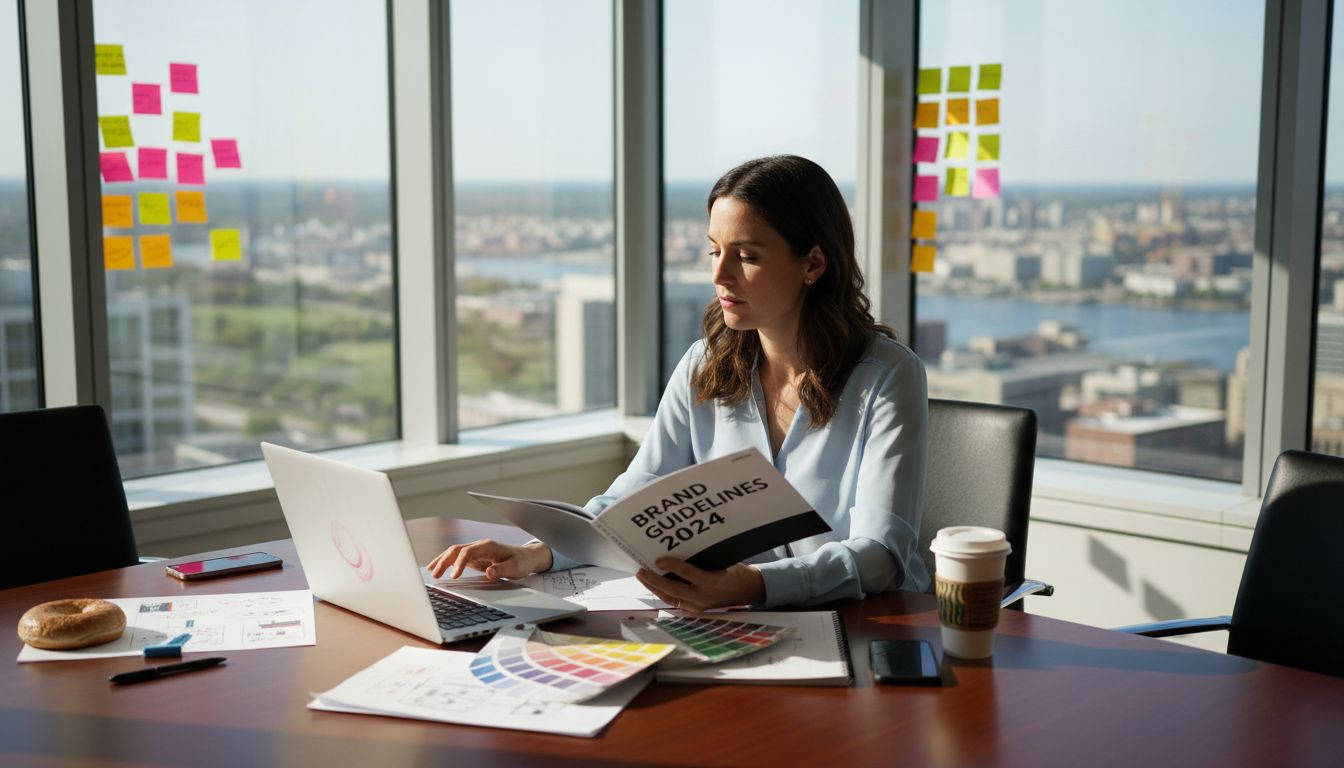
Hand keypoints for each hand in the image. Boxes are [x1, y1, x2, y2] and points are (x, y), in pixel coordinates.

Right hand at [426, 539, 552, 580]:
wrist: (526, 557)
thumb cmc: (521, 562)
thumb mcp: (515, 568)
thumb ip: (502, 570)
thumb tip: (489, 573)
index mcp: (488, 546)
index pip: (468, 552)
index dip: (459, 563)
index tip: (453, 576)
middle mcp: (480, 546)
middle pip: (457, 550)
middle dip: (444, 561)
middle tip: (435, 574)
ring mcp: (476, 551)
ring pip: (454, 552)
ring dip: (442, 561)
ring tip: (431, 572)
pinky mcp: (474, 557)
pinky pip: (456, 558)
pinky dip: (446, 562)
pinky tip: (437, 568)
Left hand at [635, 558, 765, 612]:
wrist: (748, 590)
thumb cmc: (735, 572)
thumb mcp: (722, 562)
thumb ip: (701, 560)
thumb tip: (678, 550)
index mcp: (713, 582)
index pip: (688, 574)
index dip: (672, 566)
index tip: (659, 560)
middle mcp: (704, 597)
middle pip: (674, 590)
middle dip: (655, 581)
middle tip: (641, 571)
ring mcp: (699, 606)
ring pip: (671, 599)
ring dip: (655, 588)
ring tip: (643, 578)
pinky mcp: (696, 610)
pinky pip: (675, 603)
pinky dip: (663, 594)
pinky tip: (654, 587)